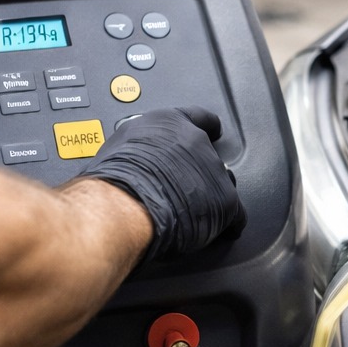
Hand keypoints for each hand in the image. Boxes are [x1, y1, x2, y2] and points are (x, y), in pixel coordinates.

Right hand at [77, 108, 244, 262]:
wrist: (121, 206)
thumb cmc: (112, 182)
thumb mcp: (117, 147)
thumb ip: (136, 148)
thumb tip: (133, 161)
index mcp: (168, 124)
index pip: (196, 117)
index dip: (206, 125)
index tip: (212, 128)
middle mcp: (194, 142)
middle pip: (209, 154)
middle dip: (200, 170)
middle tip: (186, 186)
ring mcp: (212, 170)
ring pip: (222, 182)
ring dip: (211, 194)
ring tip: (196, 210)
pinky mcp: (224, 201)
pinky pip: (236, 214)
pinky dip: (229, 223)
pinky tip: (223, 230)